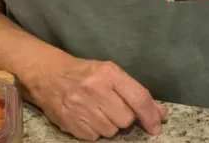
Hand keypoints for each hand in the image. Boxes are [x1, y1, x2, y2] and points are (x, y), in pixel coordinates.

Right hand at [27, 55, 167, 140]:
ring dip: (109, 125)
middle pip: (126, 119)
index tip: (156, 126)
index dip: (150, 116)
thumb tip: (160, 112)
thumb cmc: (84, 74)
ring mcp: (81, 107)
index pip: (138, 98)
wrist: (48, 75)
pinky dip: (94, 131)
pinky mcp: (70, 122)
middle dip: (123, 117)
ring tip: (97, 110)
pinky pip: (94, 137)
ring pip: (111, 131)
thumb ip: (136, 93)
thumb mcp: (110, 74)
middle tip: (112, 107)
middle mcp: (95, 89)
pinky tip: (86, 116)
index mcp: (108, 73)